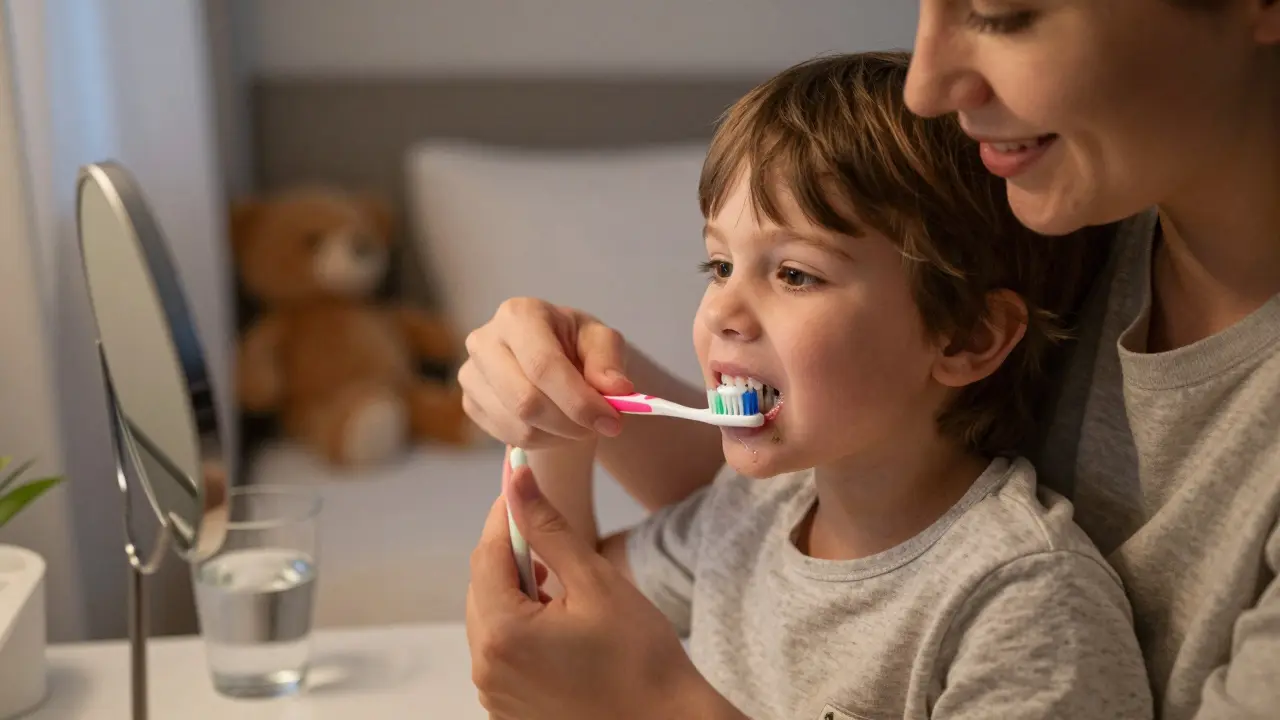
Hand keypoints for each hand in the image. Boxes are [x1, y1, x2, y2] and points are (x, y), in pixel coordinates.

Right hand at [459, 298, 633, 448]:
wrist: (550, 357)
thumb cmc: (575, 343)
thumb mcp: (601, 340)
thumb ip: (609, 361)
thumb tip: (618, 389)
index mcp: (518, 315)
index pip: (543, 365)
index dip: (578, 400)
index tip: (611, 421)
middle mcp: (485, 341)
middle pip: (525, 400)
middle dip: (570, 423)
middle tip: (601, 427)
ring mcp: (471, 374)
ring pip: (518, 425)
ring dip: (560, 435)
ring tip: (581, 423)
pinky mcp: (470, 403)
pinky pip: (509, 437)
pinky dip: (543, 441)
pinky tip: (558, 426)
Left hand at [465, 455, 720, 719]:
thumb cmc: (640, 658)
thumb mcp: (596, 582)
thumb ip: (549, 529)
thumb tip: (518, 481)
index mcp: (503, 633)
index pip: (487, 555)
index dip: (505, 516)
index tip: (521, 485)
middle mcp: (486, 668)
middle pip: (483, 589)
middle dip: (512, 558)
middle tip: (552, 546)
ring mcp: (494, 694)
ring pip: (491, 621)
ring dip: (517, 596)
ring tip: (563, 594)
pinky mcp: (508, 710)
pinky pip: (502, 654)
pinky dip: (521, 631)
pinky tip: (561, 630)